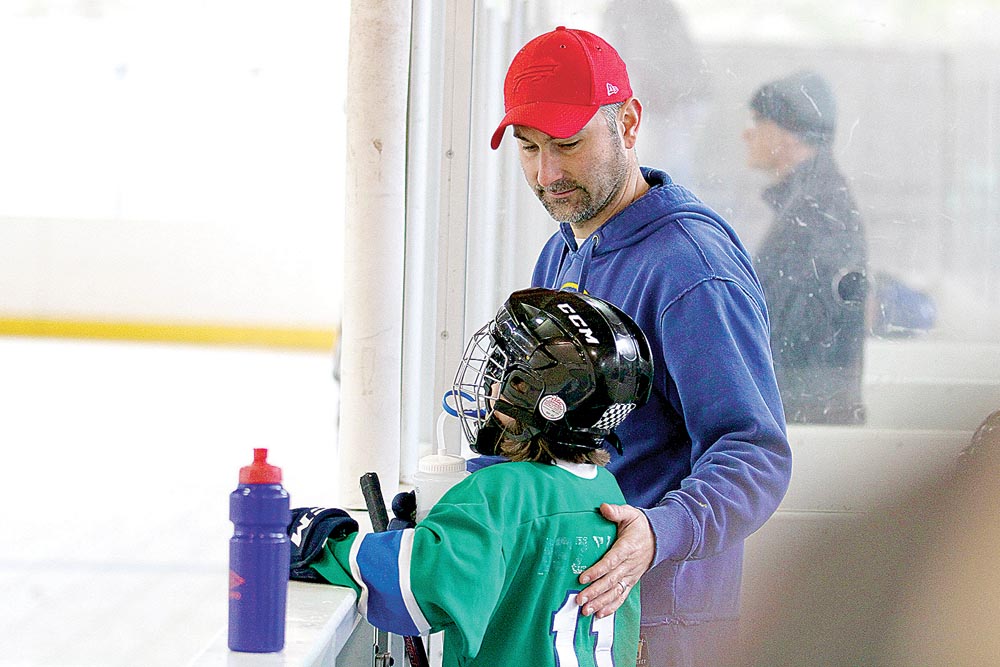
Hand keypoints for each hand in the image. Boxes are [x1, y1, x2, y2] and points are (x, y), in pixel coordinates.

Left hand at [576, 503, 654, 617]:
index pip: (611, 561)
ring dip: (601, 602)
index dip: (597, 570)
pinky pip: (622, 596)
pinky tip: (600, 613)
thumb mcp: (630, 514)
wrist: (659, 537)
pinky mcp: (631, 581)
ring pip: (616, 592)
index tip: (583, 577)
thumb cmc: (640, 526)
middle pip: (611, 580)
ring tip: (586, 610)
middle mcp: (630, 564)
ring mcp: (631, 575)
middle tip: (580, 599)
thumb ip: (616, 511)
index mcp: (628, 547)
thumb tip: (603, 507)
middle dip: (595, 591)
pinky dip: (612, 606)